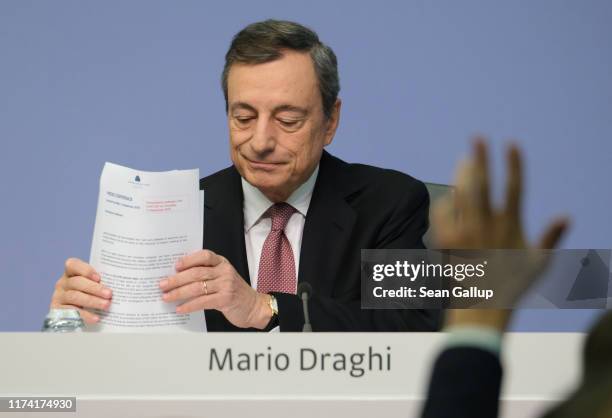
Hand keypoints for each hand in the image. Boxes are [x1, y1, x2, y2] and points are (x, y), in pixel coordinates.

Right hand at [50, 258, 112, 323]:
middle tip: (109, 294)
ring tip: (106, 305)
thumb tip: (122, 284)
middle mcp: (63, 283)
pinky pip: (71, 312)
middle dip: (95, 288)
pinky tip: (96, 318)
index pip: (72, 264)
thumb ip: (102, 282)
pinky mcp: (57, 311)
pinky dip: (85, 315)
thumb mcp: (94, 286)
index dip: (85, 270)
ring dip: (92, 301)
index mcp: (71, 273)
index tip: (99, 277)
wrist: (76, 317)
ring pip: (74, 296)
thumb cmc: (90, 296)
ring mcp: (58, 297)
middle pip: (77, 282)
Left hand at [159, 250, 271, 328]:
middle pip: (197, 272)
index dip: (188, 259)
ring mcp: (226, 285)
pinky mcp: (226, 299)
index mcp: (222, 263)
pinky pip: (203, 301)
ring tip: (166, 297)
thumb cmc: (234, 292)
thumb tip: (177, 277)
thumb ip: (206, 274)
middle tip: (162, 285)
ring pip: (197, 287)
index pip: (204, 255)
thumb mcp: (223, 277)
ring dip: (179, 293)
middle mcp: (225, 271)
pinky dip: (189, 305)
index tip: (175, 266)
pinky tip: (180, 309)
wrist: (253, 306)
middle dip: (176, 279)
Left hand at [432, 139, 568, 329]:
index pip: (514, 187)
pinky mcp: (446, 241)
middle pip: (483, 183)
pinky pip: (442, 213)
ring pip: (462, 194)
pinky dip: (446, 202)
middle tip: (477, 138)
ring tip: (465, 160)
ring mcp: (464, 232)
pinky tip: (449, 196)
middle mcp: (487, 225)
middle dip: (480, 158)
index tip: (511, 143)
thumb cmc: (512, 288)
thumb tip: (566, 215)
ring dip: (463, 174)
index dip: (513, 164)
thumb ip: (550, 237)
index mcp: (510, 226)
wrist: (481, 311)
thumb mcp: (537, 264)